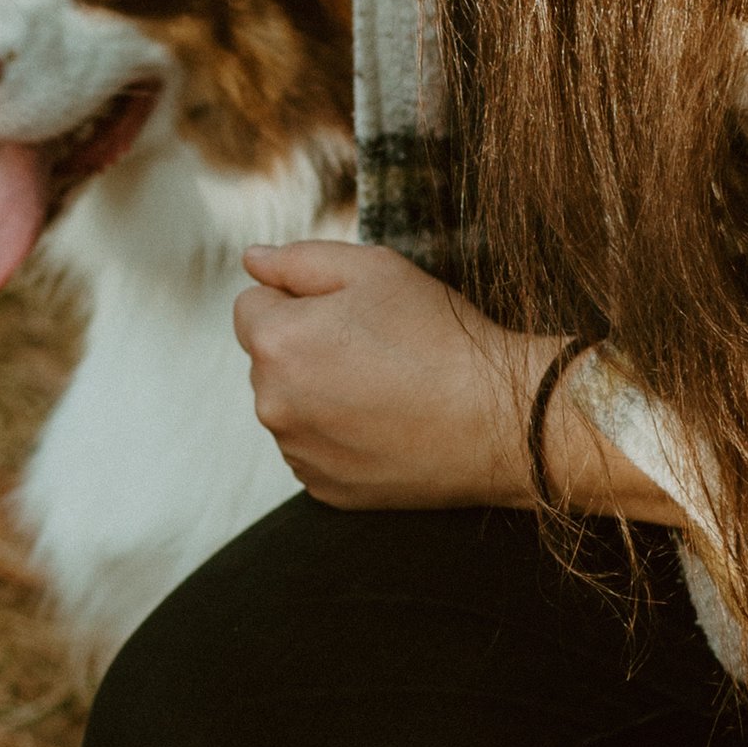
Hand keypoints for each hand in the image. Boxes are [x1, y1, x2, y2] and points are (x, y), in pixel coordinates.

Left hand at [233, 240, 680, 521]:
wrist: (497, 420)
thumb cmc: (438, 336)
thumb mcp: (374, 269)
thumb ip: (299, 259)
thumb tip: (252, 260)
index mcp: (276, 343)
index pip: (250, 306)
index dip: (298, 298)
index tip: (349, 309)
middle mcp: (272, 403)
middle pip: (268, 358)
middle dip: (303, 345)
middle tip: (375, 345)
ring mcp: (297, 452)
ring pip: (290, 404)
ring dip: (317, 390)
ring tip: (386, 385)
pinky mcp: (323, 487)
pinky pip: (313, 446)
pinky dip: (337, 433)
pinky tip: (386, 422)